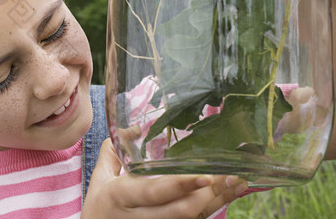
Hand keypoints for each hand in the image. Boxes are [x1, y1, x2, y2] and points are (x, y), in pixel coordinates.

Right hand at [82, 139, 247, 218]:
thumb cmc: (100, 206)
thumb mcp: (100, 178)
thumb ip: (113, 151)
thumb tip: (133, 127)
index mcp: (121, 196)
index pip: (153, 193)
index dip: (179, 186)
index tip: (203, 176)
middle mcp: (140, 217)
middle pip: (181, 211)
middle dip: (208, 195)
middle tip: (229, 175)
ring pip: (192, 218)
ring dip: (217, 201)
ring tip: (237, 182)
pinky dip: (213, 208)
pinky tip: (227, 194)